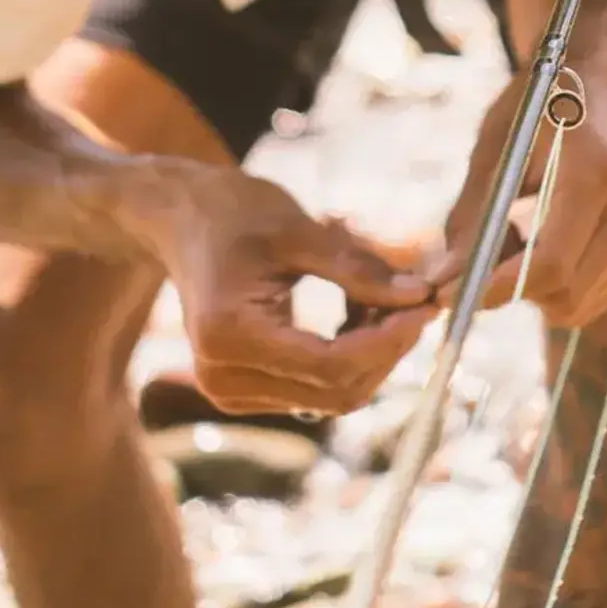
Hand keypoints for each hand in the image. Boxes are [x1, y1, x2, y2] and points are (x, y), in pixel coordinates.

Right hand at [135, 160, 437, 416]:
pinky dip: (349, 355)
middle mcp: (223, 377)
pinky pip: (315, 389)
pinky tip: (356, 309)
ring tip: (383, 294)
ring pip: (332, 395)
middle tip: (418, 298)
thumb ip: (359, 269)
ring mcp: (230, 391)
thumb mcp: (299, 230)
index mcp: (229, 334)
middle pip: (336, 390)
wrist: (180, 218)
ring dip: (372, 353)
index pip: (330, 365)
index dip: (388, 342)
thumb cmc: (233, 211)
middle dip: (387, 349)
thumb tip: (420, 297)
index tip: (426, 305)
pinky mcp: (243, 390)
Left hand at [430, 61, 606, 327]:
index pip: (550, 261)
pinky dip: (558, 285)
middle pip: (566, 292)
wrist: (594, 84)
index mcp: (598, 169)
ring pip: (579, 303)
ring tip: (515, 238)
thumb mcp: (495, 150)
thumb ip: (470, 219)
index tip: (450, 298)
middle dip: (511, 292)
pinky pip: (595, 295)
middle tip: (473, 268)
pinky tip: (544, 241)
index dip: (497, 289)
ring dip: (534, 290)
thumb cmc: (535, 109)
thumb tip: (440, 285)